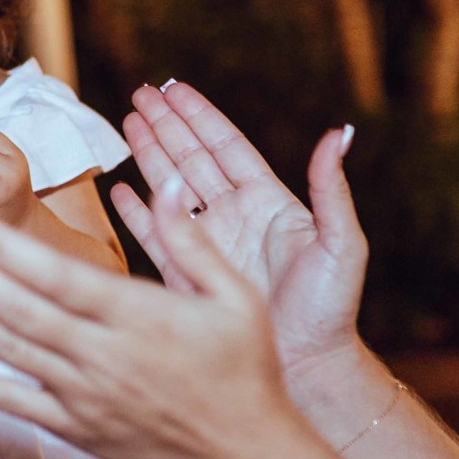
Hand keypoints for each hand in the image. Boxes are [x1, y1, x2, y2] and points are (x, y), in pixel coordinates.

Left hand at [0, 189, 303, 458]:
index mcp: (136, 315)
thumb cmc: (244, 368)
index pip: (54, 274)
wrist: (246, 456)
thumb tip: (167, 181)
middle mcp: (100, 354)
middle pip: (13, 306)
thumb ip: (193, 239)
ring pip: (5, 349)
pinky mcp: (74, 426)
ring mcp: (82, 394)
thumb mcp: (237, 296)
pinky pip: (11, 403)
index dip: (0, 246)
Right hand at [116, 82, 365, 377]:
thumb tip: (339, 134)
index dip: (199, 116)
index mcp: (267, 203)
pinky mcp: (186, 274)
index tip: (174, 89)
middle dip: (165, 125)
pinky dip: (136, 211)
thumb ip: (332, 190)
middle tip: (140, 93)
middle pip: (190, 158)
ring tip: (126, 122)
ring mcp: (207, 244)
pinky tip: (119, 188)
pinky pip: (154, 234)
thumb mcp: (339, 245)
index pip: (225, 147)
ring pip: (170, 187)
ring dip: (148, 155)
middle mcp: (233, 217)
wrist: (305, 369)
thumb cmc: (329, 311)